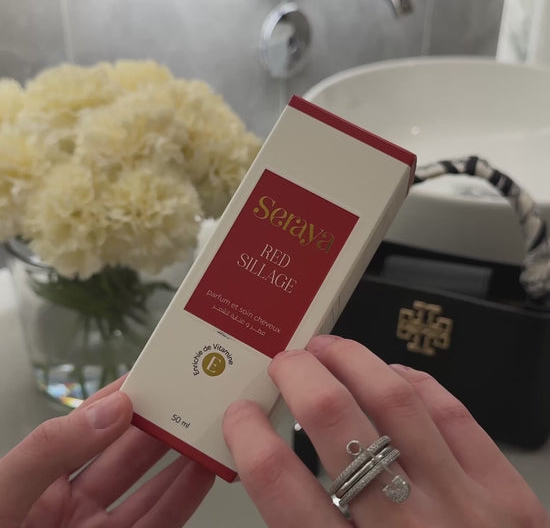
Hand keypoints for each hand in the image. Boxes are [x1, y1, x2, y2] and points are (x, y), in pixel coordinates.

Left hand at [0, 377, 213, 527]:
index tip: (156, 373)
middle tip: (191, 398)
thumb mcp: (1, 495)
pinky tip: (200, 474)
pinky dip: (183, 497)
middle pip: (126, 452)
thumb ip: (51, 449)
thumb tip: (113, 409)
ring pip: (149, 488)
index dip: (122, 396)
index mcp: (38, 480)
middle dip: (160, 423)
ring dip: (180, 458)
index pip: (88, 425)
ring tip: (205, 430)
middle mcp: (70, 506)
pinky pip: (158, 523)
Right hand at [223, 335, 549, 527]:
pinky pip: (452, 414)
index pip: (281, 483)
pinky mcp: (508, 495)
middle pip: (335, 423)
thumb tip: (274, 466)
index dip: (249, 435)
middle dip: (298, 376)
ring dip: (352, 361)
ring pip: (394, 402)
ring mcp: (465, 508)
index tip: (240, 412)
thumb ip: (306, 527)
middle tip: (284, 360)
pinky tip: (391, 373)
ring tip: (328, 347)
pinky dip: (415, 383)